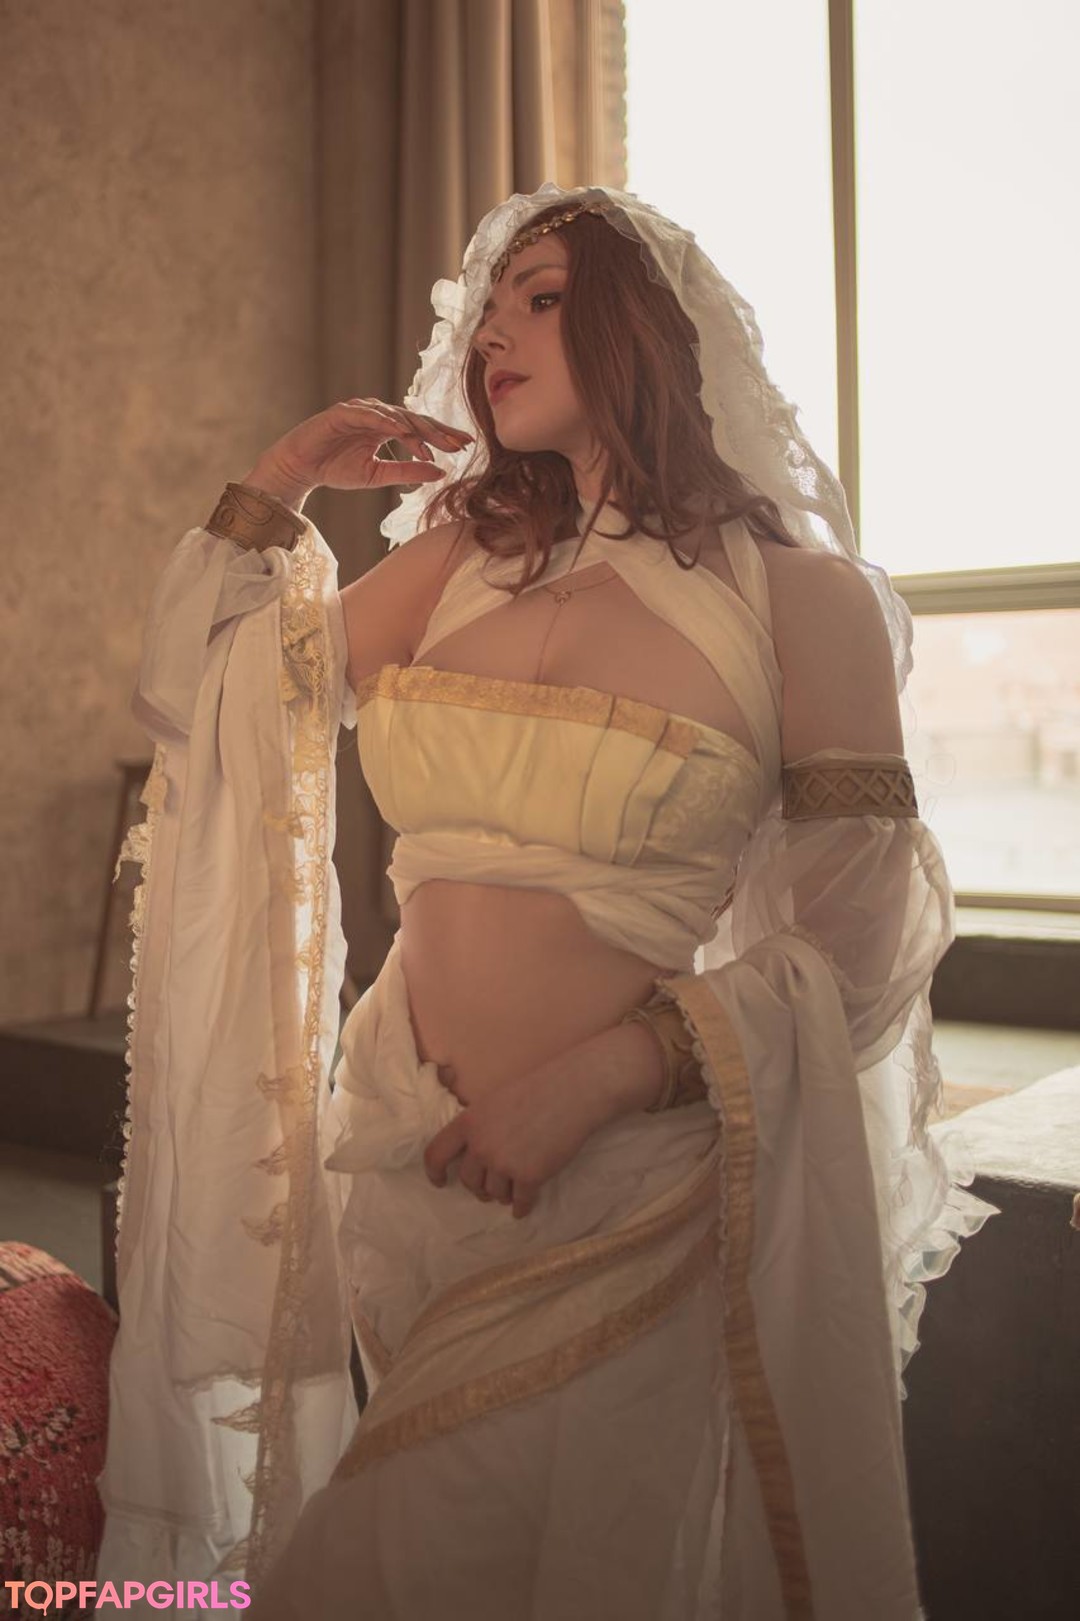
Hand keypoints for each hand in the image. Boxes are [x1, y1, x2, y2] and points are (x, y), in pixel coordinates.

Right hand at [249, 398, 473, 500]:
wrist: (300, 470)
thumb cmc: (335, 469)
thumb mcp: (378, 475)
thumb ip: (408, 470)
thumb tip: (441, 472)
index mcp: (387, 427)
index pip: (421, 429)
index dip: (443, 436)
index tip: (466, 446)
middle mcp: (377, 415)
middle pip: (414, 420)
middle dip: (438, 432)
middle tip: (461, 444)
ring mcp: (360, 411)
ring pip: (395, 416)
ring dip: (416, 431)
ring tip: (435, 447)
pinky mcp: (343, 412)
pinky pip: (369, 416)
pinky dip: (386, 423)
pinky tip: (402, 432)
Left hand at [422, 1045, 611, 1220]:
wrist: (573, 1092)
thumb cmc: (537, 1090)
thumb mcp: (494, 1102)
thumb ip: (479, 1127)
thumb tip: (472, 1156)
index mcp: (468, 1123)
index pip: (435, 1154)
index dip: (435, 1172)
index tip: (441, 1182)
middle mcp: (481, 1145)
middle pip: (468, 1180)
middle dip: (479, 1187)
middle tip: (491, 1187)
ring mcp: (505, 1163)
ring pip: (494, 1194)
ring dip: (502, 1195)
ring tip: (513, 1189)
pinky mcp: (530, 1177)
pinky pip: (520, 1202)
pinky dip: (521, 1207)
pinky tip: (523, 1207)